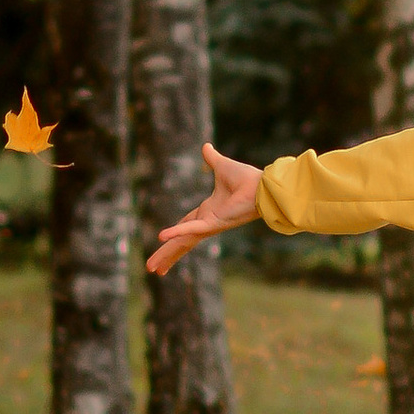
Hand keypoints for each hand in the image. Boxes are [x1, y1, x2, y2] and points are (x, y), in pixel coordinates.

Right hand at [146, 143, 260, 275]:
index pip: (186, 224)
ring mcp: (209, 225)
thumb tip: (206, 146)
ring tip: (151, 267)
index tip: (162, 240)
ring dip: (166, 254)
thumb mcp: (222, 166)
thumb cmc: (247, 179)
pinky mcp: (213, 223)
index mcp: (208, 211)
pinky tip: (161, 237)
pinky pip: (191, 229)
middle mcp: (207, 221)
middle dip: (166, 253)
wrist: (261, 185)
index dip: (174, 233)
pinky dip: (177, 232)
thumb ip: (211, 159)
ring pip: (182, 242)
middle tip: (151, 267)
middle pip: (180, 240)